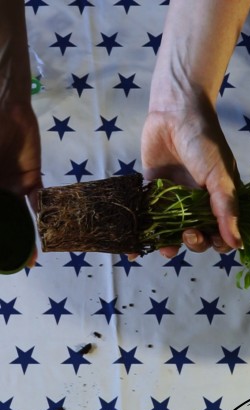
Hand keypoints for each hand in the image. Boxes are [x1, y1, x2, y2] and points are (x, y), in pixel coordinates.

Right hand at [0, 102, 41, 266]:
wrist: (7, 111)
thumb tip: (0, 208)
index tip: (0, 256)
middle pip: (4, 219)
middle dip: (10, 239)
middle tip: (17, 259)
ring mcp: (14, 187)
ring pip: (20, 215)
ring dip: (27, 232)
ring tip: (31, 253)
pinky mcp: (32, 178)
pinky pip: (39, 198)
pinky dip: (43, 211)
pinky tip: (45, 227)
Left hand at [141, 99, 241, 257]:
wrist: (175, 112)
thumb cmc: (204, 142)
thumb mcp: (220, 176)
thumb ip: (226, 209)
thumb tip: (238, 245)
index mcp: (219, 201)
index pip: (221, 232)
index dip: (217, 242)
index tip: (210, 239)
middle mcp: (197, 204)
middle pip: (197, 235)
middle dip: (193, 241)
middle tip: (188, 234)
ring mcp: (174, 200)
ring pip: (171, 231)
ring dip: (167, 243)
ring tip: (162, 247)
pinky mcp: (152, 193)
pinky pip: (148, 218)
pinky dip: (141, 234)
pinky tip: (132, 249)